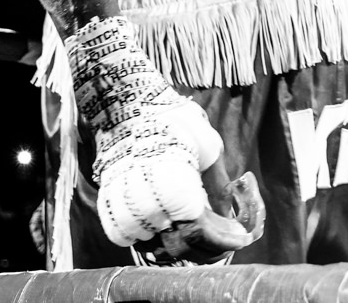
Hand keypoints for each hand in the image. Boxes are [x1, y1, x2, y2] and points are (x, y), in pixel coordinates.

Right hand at [69, 18, 258, 258]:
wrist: (125, 101)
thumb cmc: (172, 119)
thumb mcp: (209, 146)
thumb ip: (219, 185)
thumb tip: (228, 213)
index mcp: (174, 187)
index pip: (201, 234)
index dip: (225, 239)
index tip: (240, 236)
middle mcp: (146, 202)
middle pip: (179, 247)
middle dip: (206, 248)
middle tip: (222, 238)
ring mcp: (123, 205)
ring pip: (152, 248)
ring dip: (177, 246)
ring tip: (194, 232)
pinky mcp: (108, 202)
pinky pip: (126, 237)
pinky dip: (147, 239)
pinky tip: (164, 226)